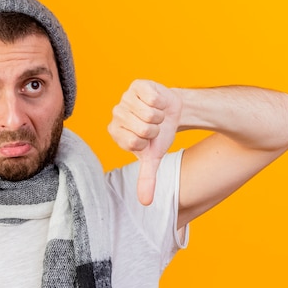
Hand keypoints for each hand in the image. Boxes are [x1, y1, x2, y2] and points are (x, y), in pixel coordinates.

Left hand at [108, 79, 182, 204]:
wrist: (172, 112)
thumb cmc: (159, 136)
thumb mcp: (153, 158)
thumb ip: (147, 179)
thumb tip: (145, 202)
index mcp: (115, 132)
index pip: (134, 142)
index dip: (148, 142)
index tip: (148, 139)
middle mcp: (116, 114)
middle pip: (142, 128)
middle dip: (155, 129)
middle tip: (154, 125)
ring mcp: (125, 98)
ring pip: (148, 113)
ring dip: (159, 116)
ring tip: (156, 114)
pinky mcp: (137, 85)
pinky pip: (153, 98)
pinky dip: (162, 102)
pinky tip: (157, 102)